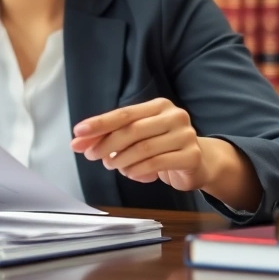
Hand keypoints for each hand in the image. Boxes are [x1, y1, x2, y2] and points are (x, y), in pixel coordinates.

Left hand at [70, 97, 207, 190]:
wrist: (199, 162)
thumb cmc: (163, 146)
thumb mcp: (137, 137)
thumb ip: (110, 136)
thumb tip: (79, 142)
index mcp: (159, 106)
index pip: (124, 113)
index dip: (100, 123)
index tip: (79, 132)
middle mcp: (174, 116)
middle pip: (132, 130)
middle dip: (106, 144)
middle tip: (92, 155)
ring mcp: (185, 135)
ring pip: (144, 148)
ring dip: (121, 160)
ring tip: (111, 165)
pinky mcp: (191, 156)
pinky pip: (157, 163)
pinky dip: (137, 170)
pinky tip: (129, 173)